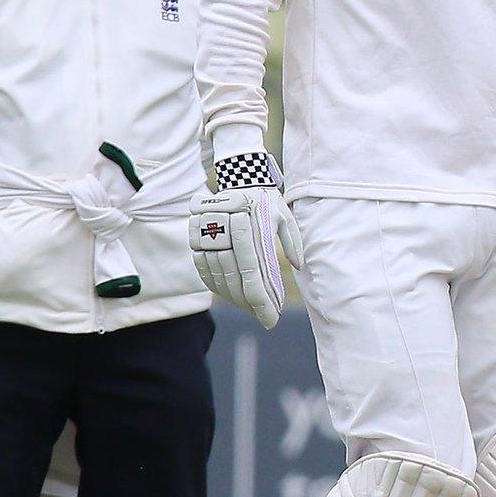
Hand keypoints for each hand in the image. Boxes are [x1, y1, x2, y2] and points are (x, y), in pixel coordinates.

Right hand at [188, 153, 302, 328]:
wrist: (237, 176)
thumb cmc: (266, 198)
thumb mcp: (285, 215)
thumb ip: (293, 241)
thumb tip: (299, 265)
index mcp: (252, 233)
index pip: (254, 279)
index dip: (262, 304)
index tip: (271, 321)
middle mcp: (228, 237)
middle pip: (236, 283)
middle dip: (250, 305)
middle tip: (264, 316)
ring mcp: (209, 237)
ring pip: (218, 278)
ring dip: (233, 298)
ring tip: (249, 308)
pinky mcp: (196, 237)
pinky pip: (203, 268)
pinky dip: (215, 284)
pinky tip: (227, 294)